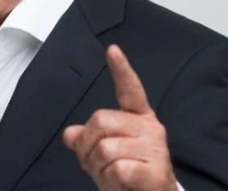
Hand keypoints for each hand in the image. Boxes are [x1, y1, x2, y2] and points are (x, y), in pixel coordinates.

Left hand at [63, 45, 177, 190]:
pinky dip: (111, 180)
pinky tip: (121, 184)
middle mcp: (150, 128)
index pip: (130, 89)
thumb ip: (86, 141)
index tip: (112, 50)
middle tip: (97, 163)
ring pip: (106, 148)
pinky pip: (118, 168)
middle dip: (88, 145)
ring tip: (112, 176)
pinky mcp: (157, 170)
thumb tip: (69, 134)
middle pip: (101, 120)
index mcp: (138, 118)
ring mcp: (156, 148)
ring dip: (99, 168)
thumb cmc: (128, 175)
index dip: (121, 69)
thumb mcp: (102, 155)